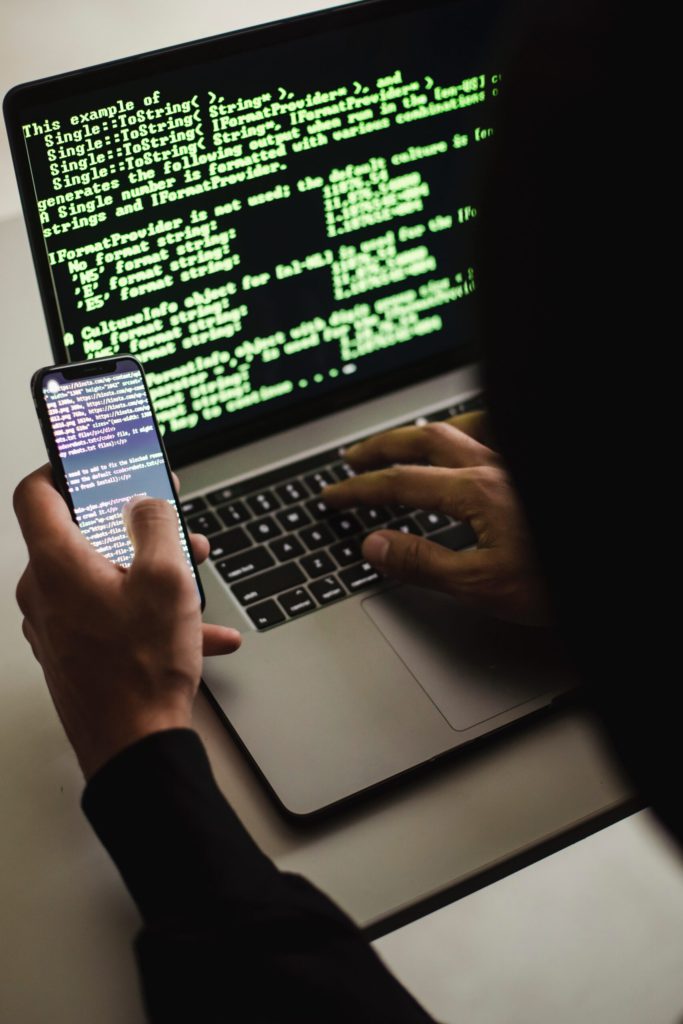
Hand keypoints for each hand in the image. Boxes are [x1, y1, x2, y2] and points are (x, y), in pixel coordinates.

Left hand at [14, 466, 240, 778]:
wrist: (135, 748)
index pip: (35, 493)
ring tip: (193, 578)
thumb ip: (155, 524)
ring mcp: (55, 626)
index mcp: (56, 564)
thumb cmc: (142, 669)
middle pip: (81, 535)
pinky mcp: (72, 653)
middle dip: (133, 526)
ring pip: (102, 577)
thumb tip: (145, 501)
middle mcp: (44, 593)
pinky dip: (149, 613)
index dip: (62, 467)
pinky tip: (199, 631)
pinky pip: (110, 616)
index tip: (89, 461)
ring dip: (148, 570)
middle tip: (170, 522)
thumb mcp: (167, 579)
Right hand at [322, 414, 548, 624]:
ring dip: (422, 433)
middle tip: (354, 459)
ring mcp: (516, 465)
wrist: (615, 574)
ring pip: (460, 428)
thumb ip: (425, 563)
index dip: (360, 489)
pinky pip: (494, 434)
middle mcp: (496, 468)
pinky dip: (469, 431)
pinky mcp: (531, 475)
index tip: (334, 494)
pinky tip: (468, 443)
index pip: (401, 484)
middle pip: (424, 441)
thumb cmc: (561, 582)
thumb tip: (375, 545)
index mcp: (477, 492)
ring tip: (403, 442)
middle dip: (382, 448)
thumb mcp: (483, 586)